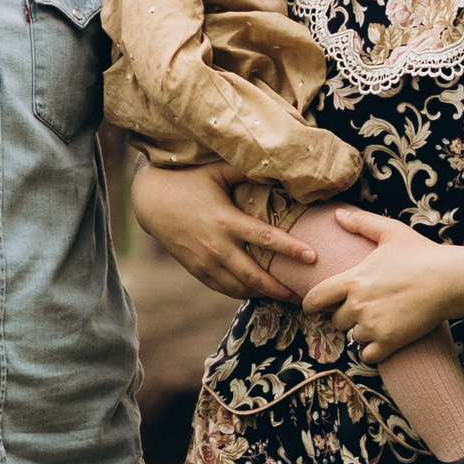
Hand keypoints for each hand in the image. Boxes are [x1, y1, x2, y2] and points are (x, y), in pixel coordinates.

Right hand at [129, 161, 316, 301]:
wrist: (151, 201)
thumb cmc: (187, 181)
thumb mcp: (216, 171)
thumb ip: (246, 171)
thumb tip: (279, 166)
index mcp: (225, 220)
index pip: (266, 239)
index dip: (291, 249)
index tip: (313, 257)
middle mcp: (216, 246)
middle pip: (255, 276)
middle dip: (281, 288)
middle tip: (305, 294)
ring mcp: (205, 262)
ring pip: (240, 288)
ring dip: (264, 295)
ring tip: (286, 298)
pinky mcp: (196, 270)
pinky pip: (223, 288)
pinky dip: (243, 293)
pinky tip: (258, 292)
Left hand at [302, 208, 459, 359]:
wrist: (449, 281)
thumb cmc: (421, 254)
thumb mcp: (390, 232)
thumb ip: (361, 223)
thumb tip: (338, 214)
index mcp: (353, 280)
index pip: (316, 298)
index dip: (311, 305)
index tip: (314, 309)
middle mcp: (358, 305)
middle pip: (337, 320)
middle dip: (346, 316)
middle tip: (364, 309)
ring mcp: (373, 325)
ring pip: (354, 337)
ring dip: (362, 332)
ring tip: (380, 320)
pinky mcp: (389, 341)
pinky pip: (368, 356)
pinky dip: (373, 351)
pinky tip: (383, 341)